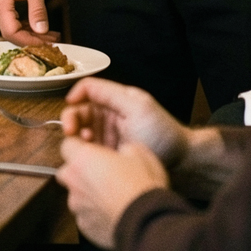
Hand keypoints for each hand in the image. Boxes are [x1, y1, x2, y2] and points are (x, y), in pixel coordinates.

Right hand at [0, 0, 57, 43]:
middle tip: (52, 41)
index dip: (29, 42)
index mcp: (0, 2)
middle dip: (31, 39)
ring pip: (11, 27)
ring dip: (29, 33)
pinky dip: (25, 24)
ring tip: (50, 34)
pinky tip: (39, 25)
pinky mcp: (0, 0)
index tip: (46, 44)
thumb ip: (38, 11)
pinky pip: (11, 19)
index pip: (12, 33)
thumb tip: (42, 31)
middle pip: (10, 33)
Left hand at [57, 138, 168, 248]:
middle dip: (80, 171)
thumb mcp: (138, 152)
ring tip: (111, 197)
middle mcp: (74, 182)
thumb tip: (123, 151)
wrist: (148, 223)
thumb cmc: (142, 186)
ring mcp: (77, 206)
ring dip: (88, 194)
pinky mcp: (85, 226)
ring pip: (76, 195)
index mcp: (83, 159)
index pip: (67, 144)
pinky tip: (113, 212)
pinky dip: (94, 213)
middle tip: (102, 173)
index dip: (80, 147)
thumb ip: (122, 147)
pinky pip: (85, 215)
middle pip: (67, 171)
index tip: (93, 151)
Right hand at [61, 78, 187, 165]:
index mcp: (116, 99)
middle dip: (72, 119)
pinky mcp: (108, 154)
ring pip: (81, 131)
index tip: (70, 106)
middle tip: (71, 132)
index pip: (88, 89)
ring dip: (78, 137)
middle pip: (80, 110)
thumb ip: (110, 94)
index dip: (75, 95)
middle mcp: (109, 115)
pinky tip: (90, 156)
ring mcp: (108, 135)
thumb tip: (81, 90)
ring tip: (85, 145)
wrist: (180, 161)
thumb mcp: (138, 106)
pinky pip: (89, 150)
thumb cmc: (162, 132)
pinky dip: (85, 152)